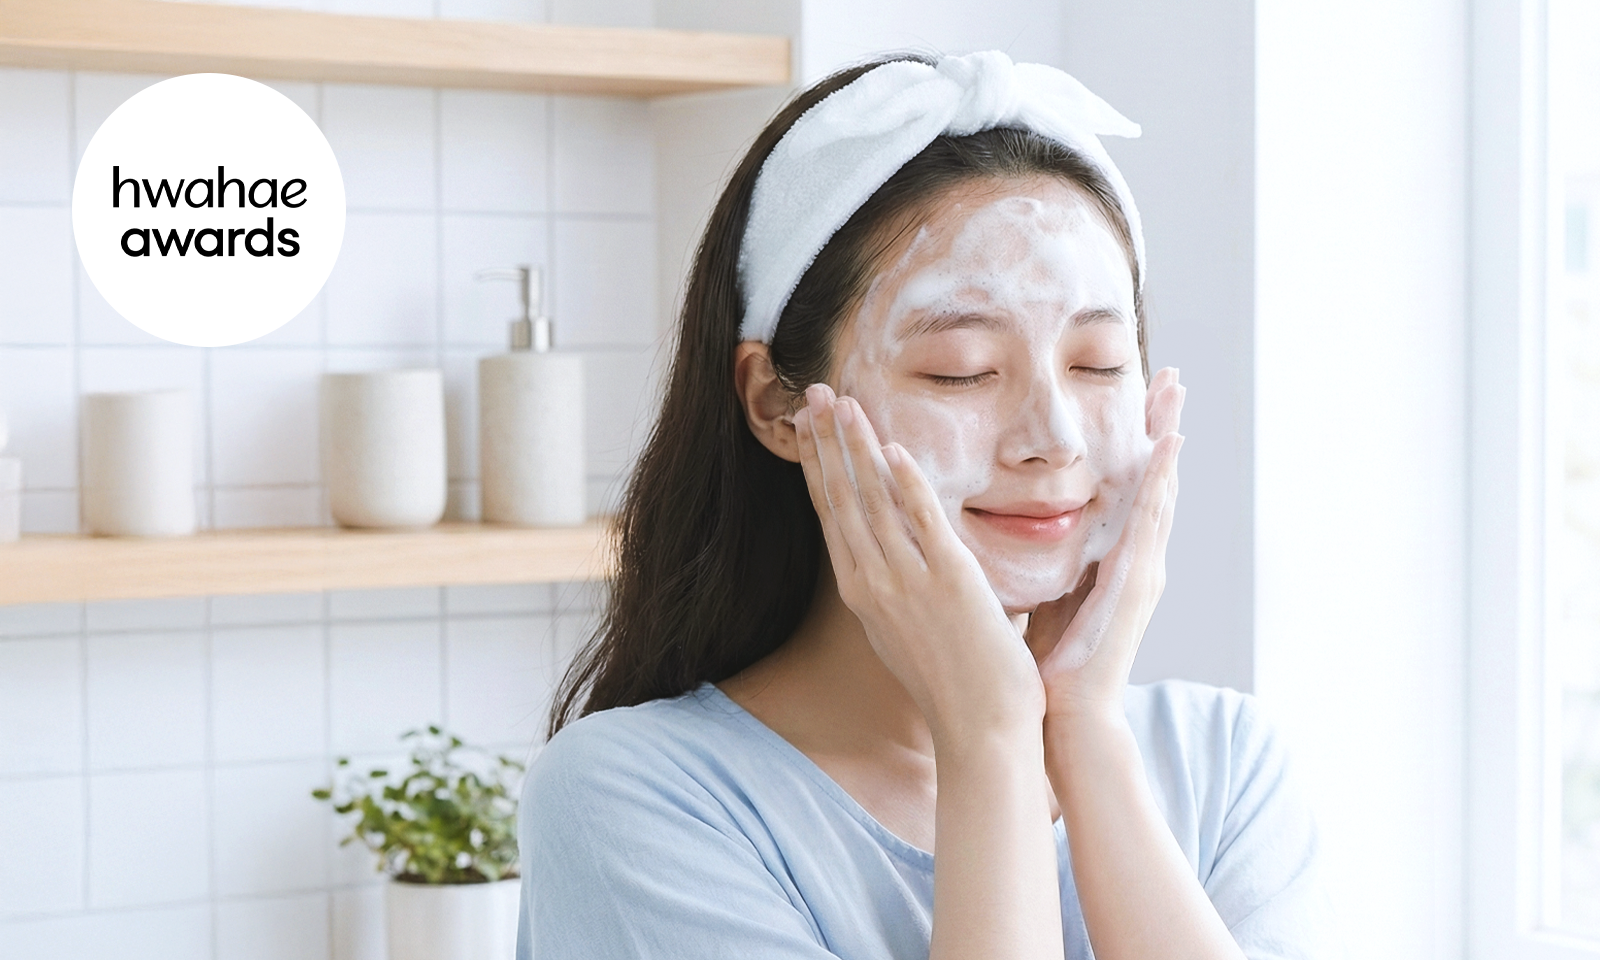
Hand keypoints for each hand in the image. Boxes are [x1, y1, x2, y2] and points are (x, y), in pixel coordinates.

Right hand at [794, 384, 1045, 744]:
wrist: (981, 729)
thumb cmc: (954, 685)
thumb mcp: (909, 630)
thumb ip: (903, 586)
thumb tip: (909, 553)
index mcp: (863, 593)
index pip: (832, 515)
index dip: (819, 465)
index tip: (810, 426)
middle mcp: (874, 583)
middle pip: (841, 497)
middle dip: (826, 441)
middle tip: (813, 393)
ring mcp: (908, 581)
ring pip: (872, 500)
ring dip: (856, 446)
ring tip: (842, 402)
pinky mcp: (950, 581)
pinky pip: (921, 521)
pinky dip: (905, 483)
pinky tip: (893, 448)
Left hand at [1025, 367, 1184, 721]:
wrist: (1065, 717)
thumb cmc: (1049, 664)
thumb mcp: (1045, 592)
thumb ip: (1047, 559)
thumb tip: (1018, 524)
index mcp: (1114, 560)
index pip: (1128, 488)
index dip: (1136, 443)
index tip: (1138, 397)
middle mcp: (1137, 559)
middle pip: (1153, 478)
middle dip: (1161, 426)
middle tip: (1171, 376)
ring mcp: (1143, 570)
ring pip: (1160, 489)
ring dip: (1169, 438)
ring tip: (1176, 392)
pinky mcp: (1137, 583)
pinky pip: (1150, 521)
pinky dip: (1162, 480)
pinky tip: (1170, 444)